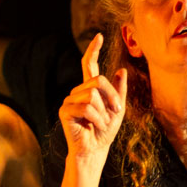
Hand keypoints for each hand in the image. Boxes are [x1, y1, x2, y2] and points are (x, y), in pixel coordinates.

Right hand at [58, 34, 127, 163]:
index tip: (99, 36)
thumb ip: (119, 91)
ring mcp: (69, 100)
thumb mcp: (118, 110)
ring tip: (102, 123)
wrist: (95, 150)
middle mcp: (78, 91)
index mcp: (90, 89)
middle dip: (112, 97)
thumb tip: (121, 70)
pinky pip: (86, 107)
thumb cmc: (105, 131)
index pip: (89, 65)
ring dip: (104, 112)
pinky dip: (97, 118)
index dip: (93, 50)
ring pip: (93, 94)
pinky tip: (95, 127)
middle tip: (117, 112)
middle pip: (98, 81)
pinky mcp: (65, 110)